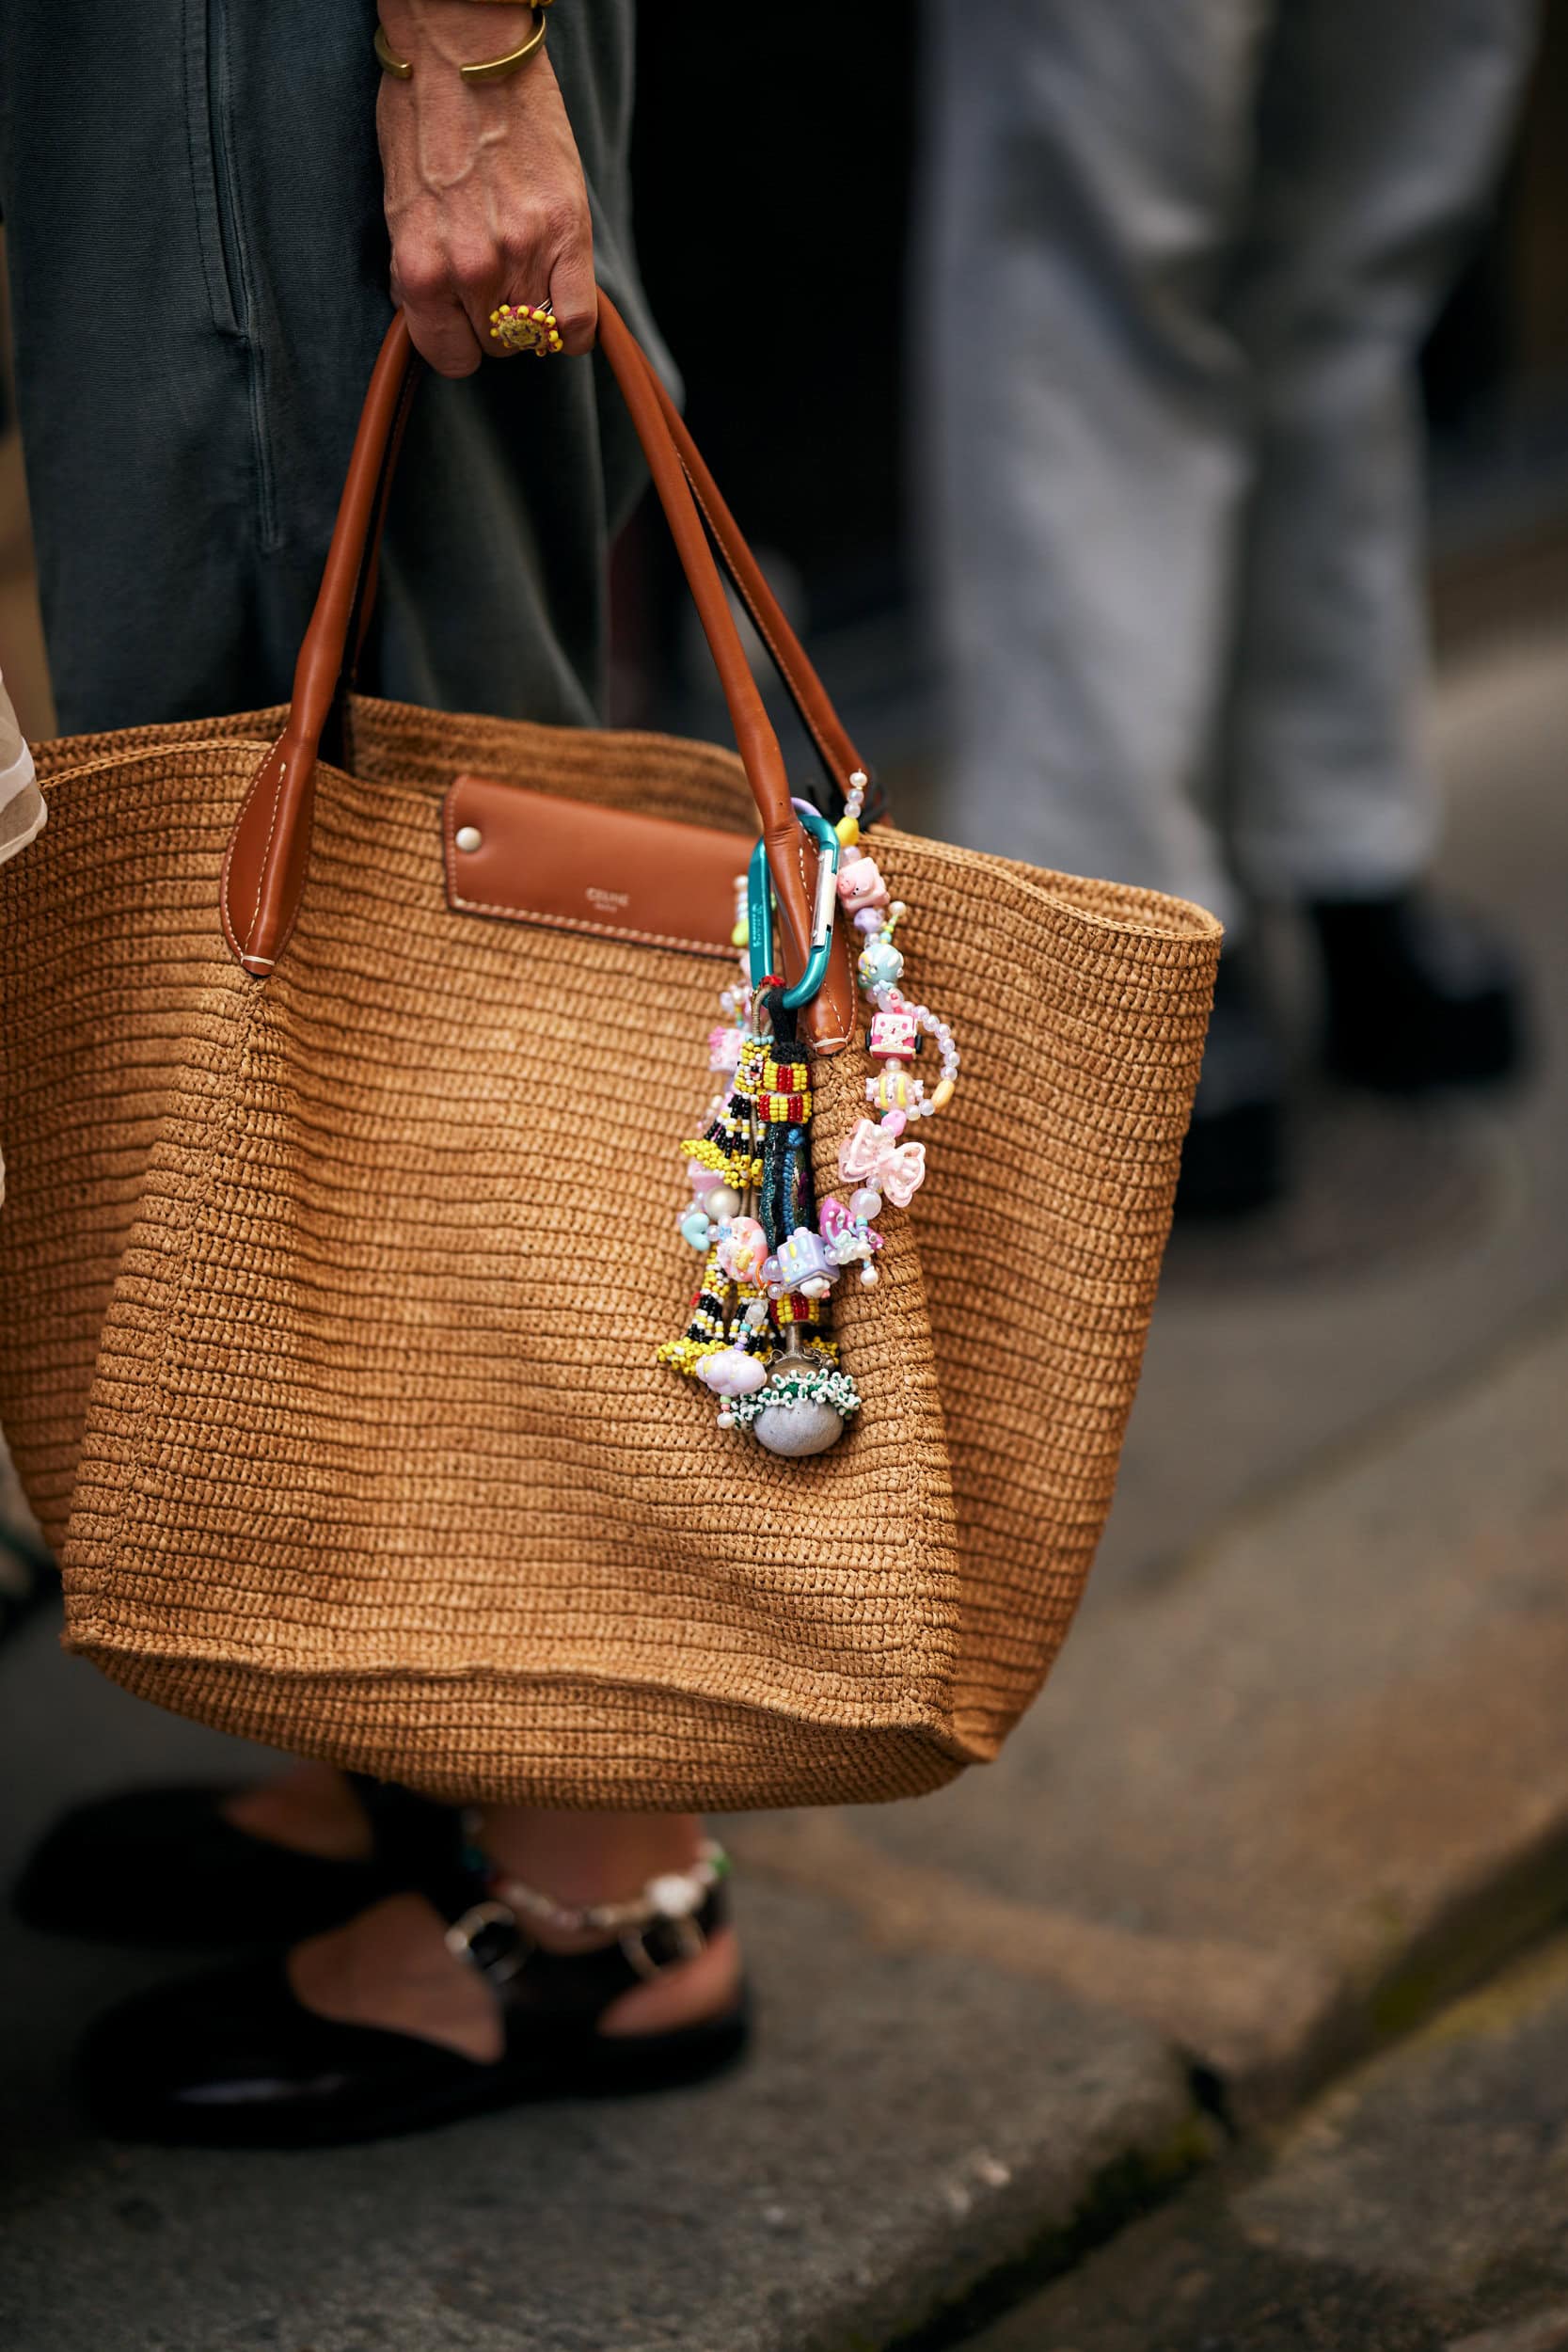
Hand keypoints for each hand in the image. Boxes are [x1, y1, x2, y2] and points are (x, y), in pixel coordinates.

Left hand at [377, 0, 595, 377]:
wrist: (464, 55)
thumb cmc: (422, 119)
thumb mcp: (398, 207)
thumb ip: (417, 269)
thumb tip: (433, 313)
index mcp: (422, 270)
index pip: (451, 358)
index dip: (458, 343)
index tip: (464, 324)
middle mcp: (472, 271)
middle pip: (497, 345)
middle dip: (494, 322)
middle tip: (494, 280)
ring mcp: (523, 254)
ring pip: (534, 334)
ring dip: (531, 315)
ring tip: (523, 272)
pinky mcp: (567, 232)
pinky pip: (578, 321)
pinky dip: (573, 328)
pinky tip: (563, 305)